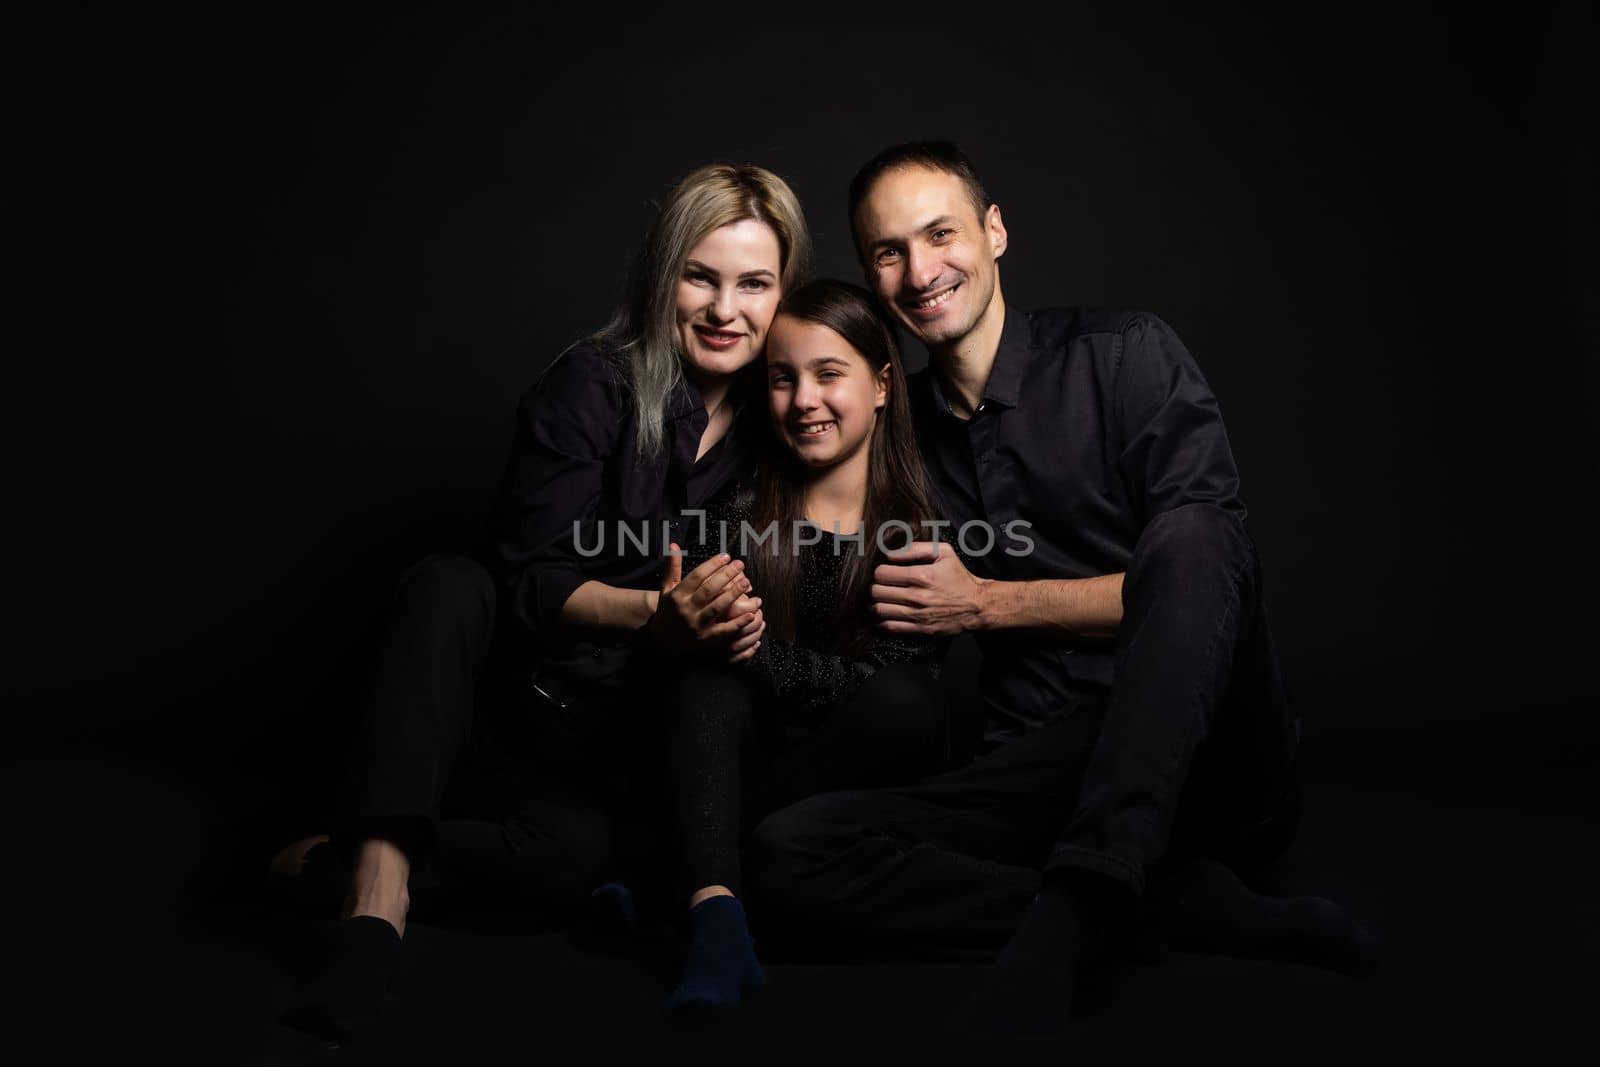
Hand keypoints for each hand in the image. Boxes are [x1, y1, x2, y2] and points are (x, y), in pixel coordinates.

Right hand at [646, 545, 762, 657]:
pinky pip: (724, 631)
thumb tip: (674, 544)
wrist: (663, 640)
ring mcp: (697, 625)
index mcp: (677, 595)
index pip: (696, 576)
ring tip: (747, 582)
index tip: (726, 556)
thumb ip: (672, 567)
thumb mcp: (666, 589)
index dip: (712, 565)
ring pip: (717, 608)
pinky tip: (751, 614)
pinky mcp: (706, 639)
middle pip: (708, 590)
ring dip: (733, 594)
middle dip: (726, 575)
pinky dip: (738, 623)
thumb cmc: (668, 610)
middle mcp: (687, 610)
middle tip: (740, 564)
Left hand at [871, 541, 986, 634]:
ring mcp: (917, 615)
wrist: (977, 606)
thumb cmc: (959, 577)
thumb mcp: (943, 553)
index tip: (884, 571)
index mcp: (921, 575)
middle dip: (875, 586)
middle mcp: (917, 596)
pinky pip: (889, 626)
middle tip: (880, 585)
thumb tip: (891, 553)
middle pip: (877, 591)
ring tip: (880, 598)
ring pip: (880, 610)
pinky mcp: (920, 629)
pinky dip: (881, 620)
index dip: (879, 570)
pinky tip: (885, 613)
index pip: (882, 573)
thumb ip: (916, 548)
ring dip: (875, 603)